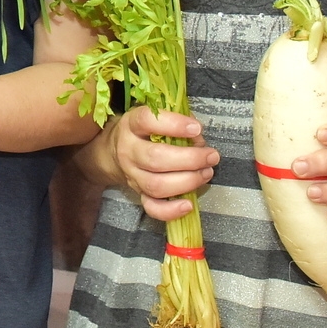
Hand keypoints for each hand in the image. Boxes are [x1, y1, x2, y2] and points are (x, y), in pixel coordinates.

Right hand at [97, 106, 217, 221]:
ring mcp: (132, 175)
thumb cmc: (144, 132)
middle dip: (190, 159)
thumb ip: (179, 120)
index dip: (174, 124)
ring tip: (206, 173)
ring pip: (156, 185)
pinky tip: (188, 204)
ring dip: (187, 181)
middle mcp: (128, 151)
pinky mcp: (139, 193)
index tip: (196, 128)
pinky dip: (171, 210)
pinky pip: (152, 208)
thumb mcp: (156, 117)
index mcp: (131, 125)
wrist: (114, 152)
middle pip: (155, 158)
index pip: (147, 121)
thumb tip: (198, 138)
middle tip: (211, 156)